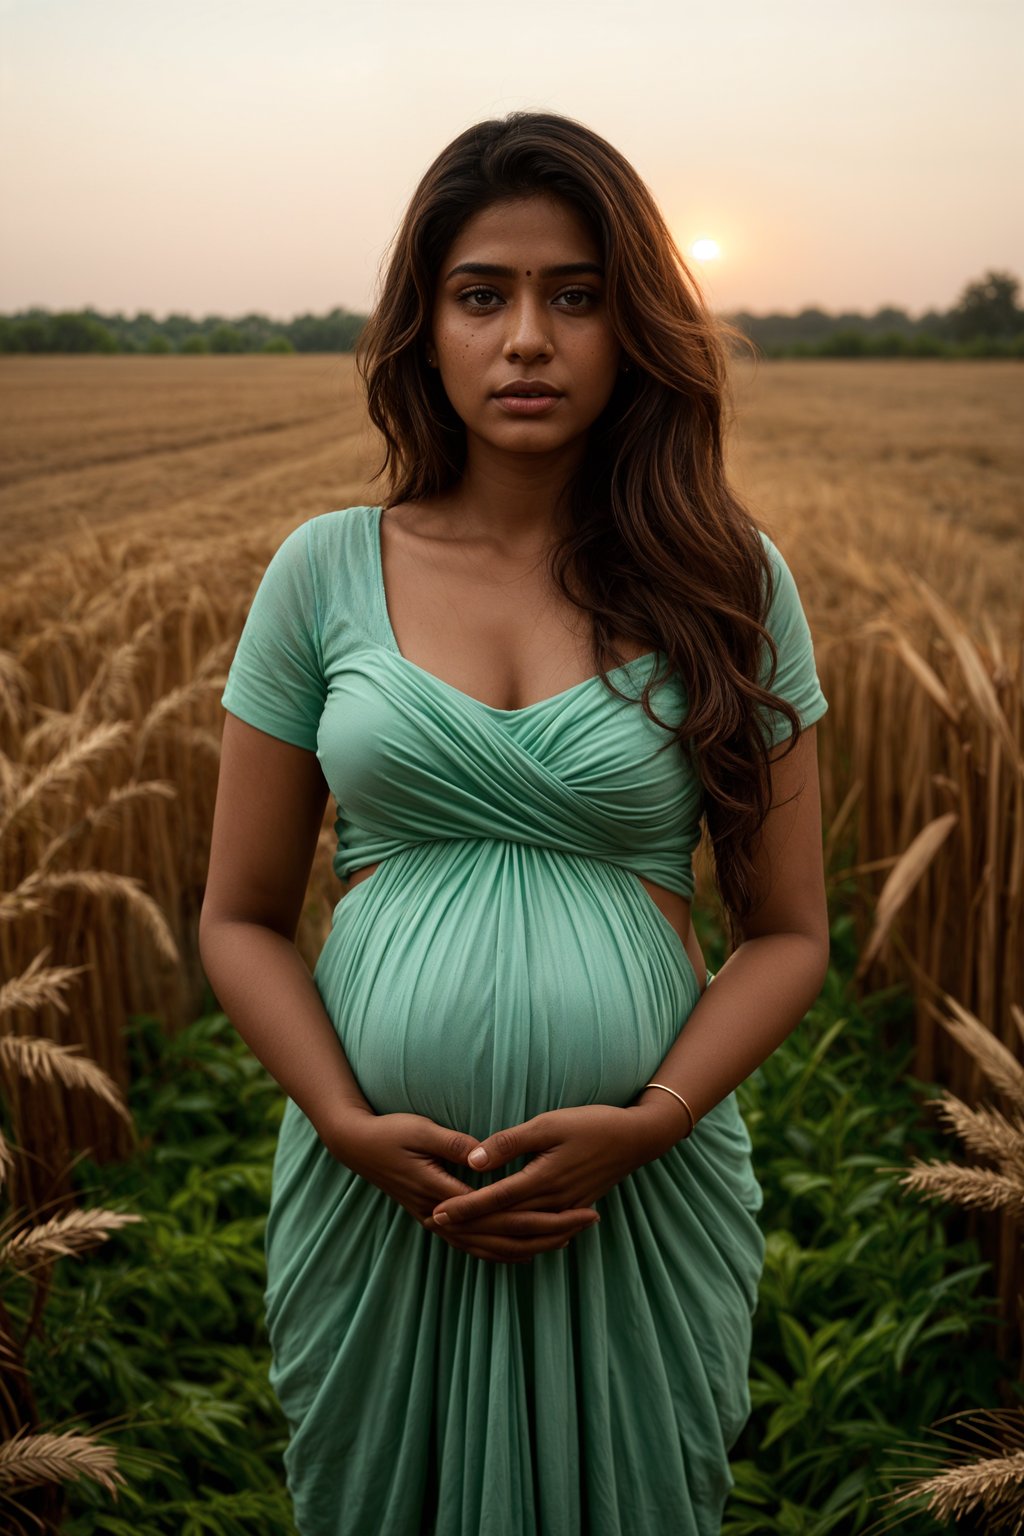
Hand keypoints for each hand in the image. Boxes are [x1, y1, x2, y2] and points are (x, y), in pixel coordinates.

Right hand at [327, 1110, 598, 1264]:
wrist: (358, 1147)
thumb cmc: (391, 1132)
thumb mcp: (422, 1130)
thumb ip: (454, 1144)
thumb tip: (484, 1154)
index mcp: (441, 1194)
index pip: (499, 1214)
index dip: (538, 1213)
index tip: (572, 1206)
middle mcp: (442, 1218)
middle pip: (503, 1237)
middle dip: (548, 1232)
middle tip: (588, 1221)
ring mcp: (439, 1224)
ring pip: (493, 1248)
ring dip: (533, 1245)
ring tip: (570, 1236)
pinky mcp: (439, 1222)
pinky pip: (478, 1246)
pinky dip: (507, 1250)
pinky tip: (530, 1249)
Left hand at [428, 1102, 677, 1229]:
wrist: (636, 1138)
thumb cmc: (591, 1123)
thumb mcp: (548, 1123)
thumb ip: (510, 1142)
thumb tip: (474, 1160)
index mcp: (542, 1179)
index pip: (493, 1200)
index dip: (463, 1208)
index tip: (435, 1213)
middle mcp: (553, 1202)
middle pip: (503, 1223)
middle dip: (468, 1226)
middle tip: (435, 1225)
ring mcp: (565, 1210)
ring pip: (521, 1234)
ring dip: (490, 1236)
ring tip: (462, 1235)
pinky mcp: (575, 1211)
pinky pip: (541, 1235)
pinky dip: (519, 1240)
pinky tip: (506, 1239)